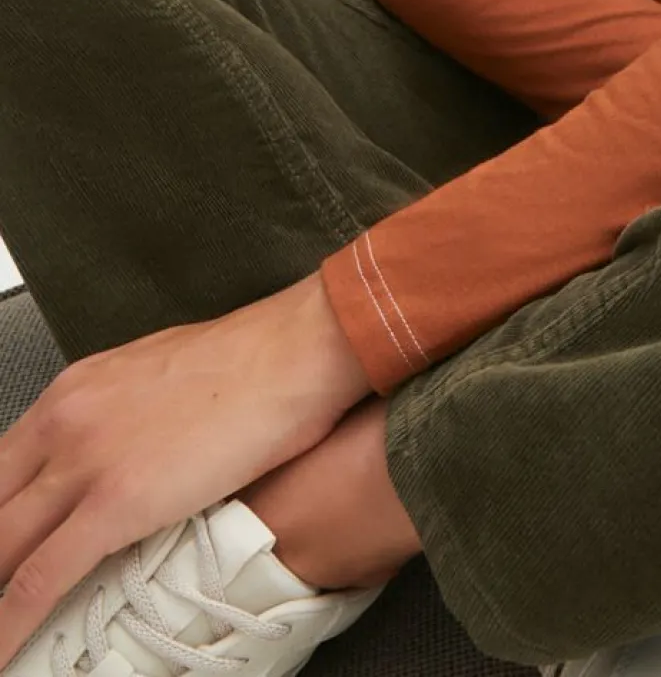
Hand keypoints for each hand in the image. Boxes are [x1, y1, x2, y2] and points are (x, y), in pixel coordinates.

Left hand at [0, 270, 372, 667]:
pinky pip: (39, 580)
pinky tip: (6, 651)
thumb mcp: (160, 378)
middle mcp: (64, 421)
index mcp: (74, 392)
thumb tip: (122, 452)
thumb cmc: (248, 360)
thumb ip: (122, 417)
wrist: (293, 351)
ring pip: (0, 546)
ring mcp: (84, 462)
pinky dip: (10, 625)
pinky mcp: (114, 504)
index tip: (2, 546)